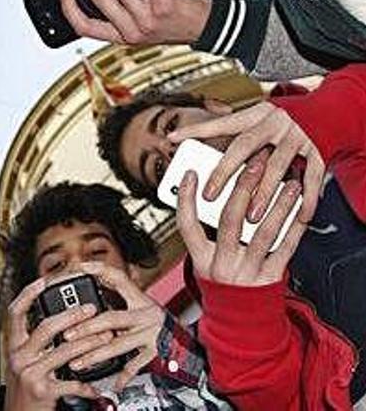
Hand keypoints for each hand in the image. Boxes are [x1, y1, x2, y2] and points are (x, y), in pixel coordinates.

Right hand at [4, 277, 99, 410]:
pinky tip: (97, 382)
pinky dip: (87, 383)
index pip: (15, 312)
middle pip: (45, 327)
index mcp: (14, 345)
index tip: (45, 280)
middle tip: (91, 309)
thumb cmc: (24, 388)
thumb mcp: (23, 361)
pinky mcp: (42, 391)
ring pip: (63, 351)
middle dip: (72, 315)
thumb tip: (58, 321)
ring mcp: (30, 373)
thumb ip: (34, 342)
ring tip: (105, 338)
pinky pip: (71, 382)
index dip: (28, 294)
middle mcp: (19, 356)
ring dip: (88, 343)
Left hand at [62, 262, 164, 390]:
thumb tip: (95, 281)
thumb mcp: (142, 307)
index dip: (99, 270)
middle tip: (67, 334)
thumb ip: (120, 297)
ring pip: (118, 344)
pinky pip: (136, 365)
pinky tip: (113, 383)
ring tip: (77, 362)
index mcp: (140, 300)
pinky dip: (123, 376)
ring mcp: (151, 334)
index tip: (80, 267)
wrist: (190, 345)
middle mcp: (147, 314)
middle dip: (86, 328)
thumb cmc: (160, 326)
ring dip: (95, 355)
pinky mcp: (157, 352)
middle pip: (111, 318)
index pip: (118, 278)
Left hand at [168, 102, 324, 222]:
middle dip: (227, 174)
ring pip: (277, 166)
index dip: (196, 131)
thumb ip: (220, 132)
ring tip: (251, 216)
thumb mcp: (251, 120)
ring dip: (264, 193)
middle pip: (245, 147)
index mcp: (254, 114)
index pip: (221, 126)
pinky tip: (299, 217)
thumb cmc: (278, 122)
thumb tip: (177, 141)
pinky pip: (312, 178)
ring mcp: (297, 136)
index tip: (177, 148)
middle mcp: (274, 122)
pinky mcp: (318, 151)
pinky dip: (306, 199)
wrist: (327, 112)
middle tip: (211, 197)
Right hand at [176, 155, 307, 285]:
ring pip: (263, 232)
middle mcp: (222, 265)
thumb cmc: (223, 282)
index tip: (190, 173)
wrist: (240, 323)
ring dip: (278, 204)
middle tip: (254, 164)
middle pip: (230, 221)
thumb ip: (208, 233)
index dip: (186, 198)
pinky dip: (295, 226)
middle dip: (243, 189)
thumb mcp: (206, 261)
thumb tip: (218, 194)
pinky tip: (300, 208)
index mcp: (201, 260)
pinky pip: (285, 248)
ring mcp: (248, 272)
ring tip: (288, 182)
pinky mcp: (271, 277)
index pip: (187, 225)